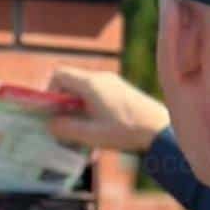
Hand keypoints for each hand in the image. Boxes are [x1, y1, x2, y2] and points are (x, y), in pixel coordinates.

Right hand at [47, 67, 169, 152]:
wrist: (160, 130)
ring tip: (81, 133)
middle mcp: (101, 78)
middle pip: (71, 83)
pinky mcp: (121, 92)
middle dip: (63, 103)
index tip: (51, 111)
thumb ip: (67, 129)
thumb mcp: (92, 135)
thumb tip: (50, 125)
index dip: (49, 91)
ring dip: (77, 109)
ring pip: (84, 91)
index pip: (59, 74)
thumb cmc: (126, 132)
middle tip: (63, 125)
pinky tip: (97, 131)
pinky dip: (91, 109)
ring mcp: (113, 83)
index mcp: (91, 83)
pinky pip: (98, 96)